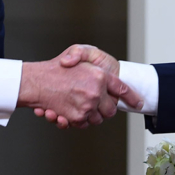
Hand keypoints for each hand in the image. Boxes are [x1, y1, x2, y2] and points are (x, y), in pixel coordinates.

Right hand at [20, 45, 141, 128]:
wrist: (35, 81)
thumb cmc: (56, 66)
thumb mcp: (78, 51)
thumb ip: (91, 56)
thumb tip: (104, 73)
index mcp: (100, 76)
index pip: (122, 89)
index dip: (132, 97)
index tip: (138, 102)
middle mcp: (95, 92)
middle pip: (111, 110)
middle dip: (106, 109)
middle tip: (96, 103)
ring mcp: (86, 106)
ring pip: (98, 119)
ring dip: (92, 115)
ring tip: (80, 106)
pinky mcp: (75, 117)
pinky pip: (83, 124)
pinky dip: (78, 121)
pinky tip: (68, 112)